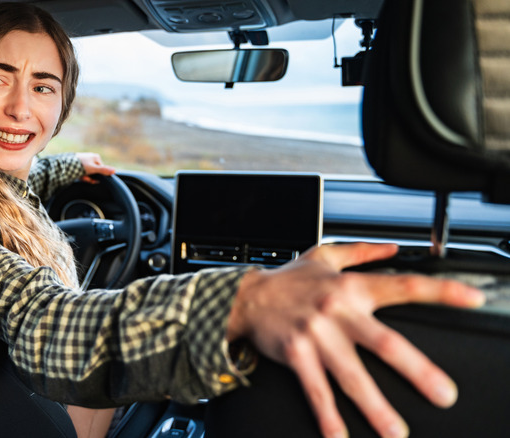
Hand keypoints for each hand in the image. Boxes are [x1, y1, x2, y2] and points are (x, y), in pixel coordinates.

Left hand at [76, 152, 114, 183]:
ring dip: (85, 177)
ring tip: (80, 176)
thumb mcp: (94, 169)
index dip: (97, 176)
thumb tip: (114, 171)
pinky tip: (78, 176)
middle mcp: (91, 158)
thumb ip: (104, 170)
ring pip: (88, 173)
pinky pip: (83, 172)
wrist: (66, 164)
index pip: (101, 170)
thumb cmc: (81, 165)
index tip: (93, 179)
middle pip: (94, 172)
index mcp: (96, 157)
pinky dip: (80, 175)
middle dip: (90, 177)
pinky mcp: (79, 164)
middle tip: (85, 178)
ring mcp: (85, 160)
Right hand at [227, 243, 484, 437]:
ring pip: (351, 374)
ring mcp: (315, 335)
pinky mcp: (295, 354)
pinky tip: (339, 435)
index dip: (441, 291)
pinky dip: (328, 415)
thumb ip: (362, 252)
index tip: (473, 299)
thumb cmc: (287, 280)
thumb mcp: (324, 256)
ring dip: (375, 406)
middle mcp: (336, 311)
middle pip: (384, 342)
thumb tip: (394, 248)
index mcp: (350, 287)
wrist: (243, 297)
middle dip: (417, 370)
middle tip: (442, 394)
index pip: (403, 286)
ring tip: (396, 431)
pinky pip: (315, 389)